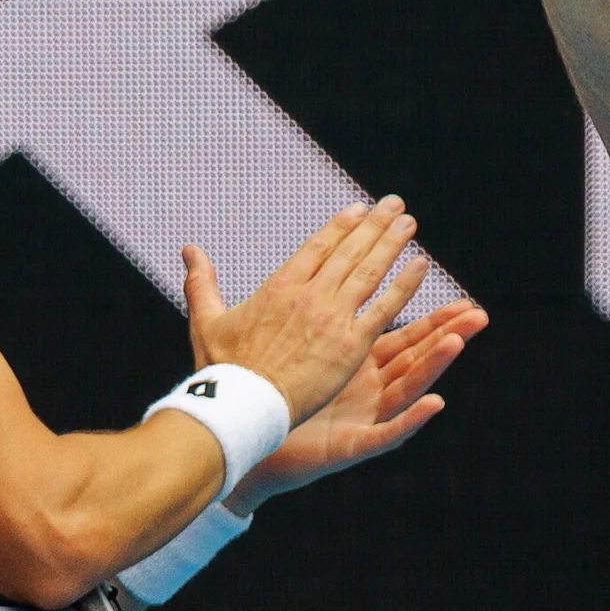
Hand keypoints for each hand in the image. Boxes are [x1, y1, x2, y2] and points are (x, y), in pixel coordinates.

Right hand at [180, 196, 427, 430]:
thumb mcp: (206, 319)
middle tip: (395, 204)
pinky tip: (420, 265)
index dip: (341, 226)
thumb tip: (189, 249)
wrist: (243, 405)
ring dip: (391, 244)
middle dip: (374, 225)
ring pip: (369, 271)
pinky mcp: (351, 345)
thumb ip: (201, 282)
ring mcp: (333, 318)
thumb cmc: (222, 370)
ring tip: (408, 223)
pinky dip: (404, 285)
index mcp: (279, 287)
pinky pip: (384, 308)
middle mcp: (309, 296)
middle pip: (348, 252)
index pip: (317, 247)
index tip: (359, 209)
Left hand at [229, 297, 486, 508]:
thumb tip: (265, 271)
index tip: (438, 274)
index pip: (392, 330)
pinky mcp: (351, 446)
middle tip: (476, 311)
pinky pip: (387, 433)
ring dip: (435, 366)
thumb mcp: (274, 346)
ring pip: (407, 388)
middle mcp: (364, 389)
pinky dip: (411, 420)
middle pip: (412, 356)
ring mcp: (362, 418)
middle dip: (444, 332)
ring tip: (458, 341)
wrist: (243, 446)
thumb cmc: (260, 398)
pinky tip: (435, 403)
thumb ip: (282, 307)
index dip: (417, 307)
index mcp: (350, 362)